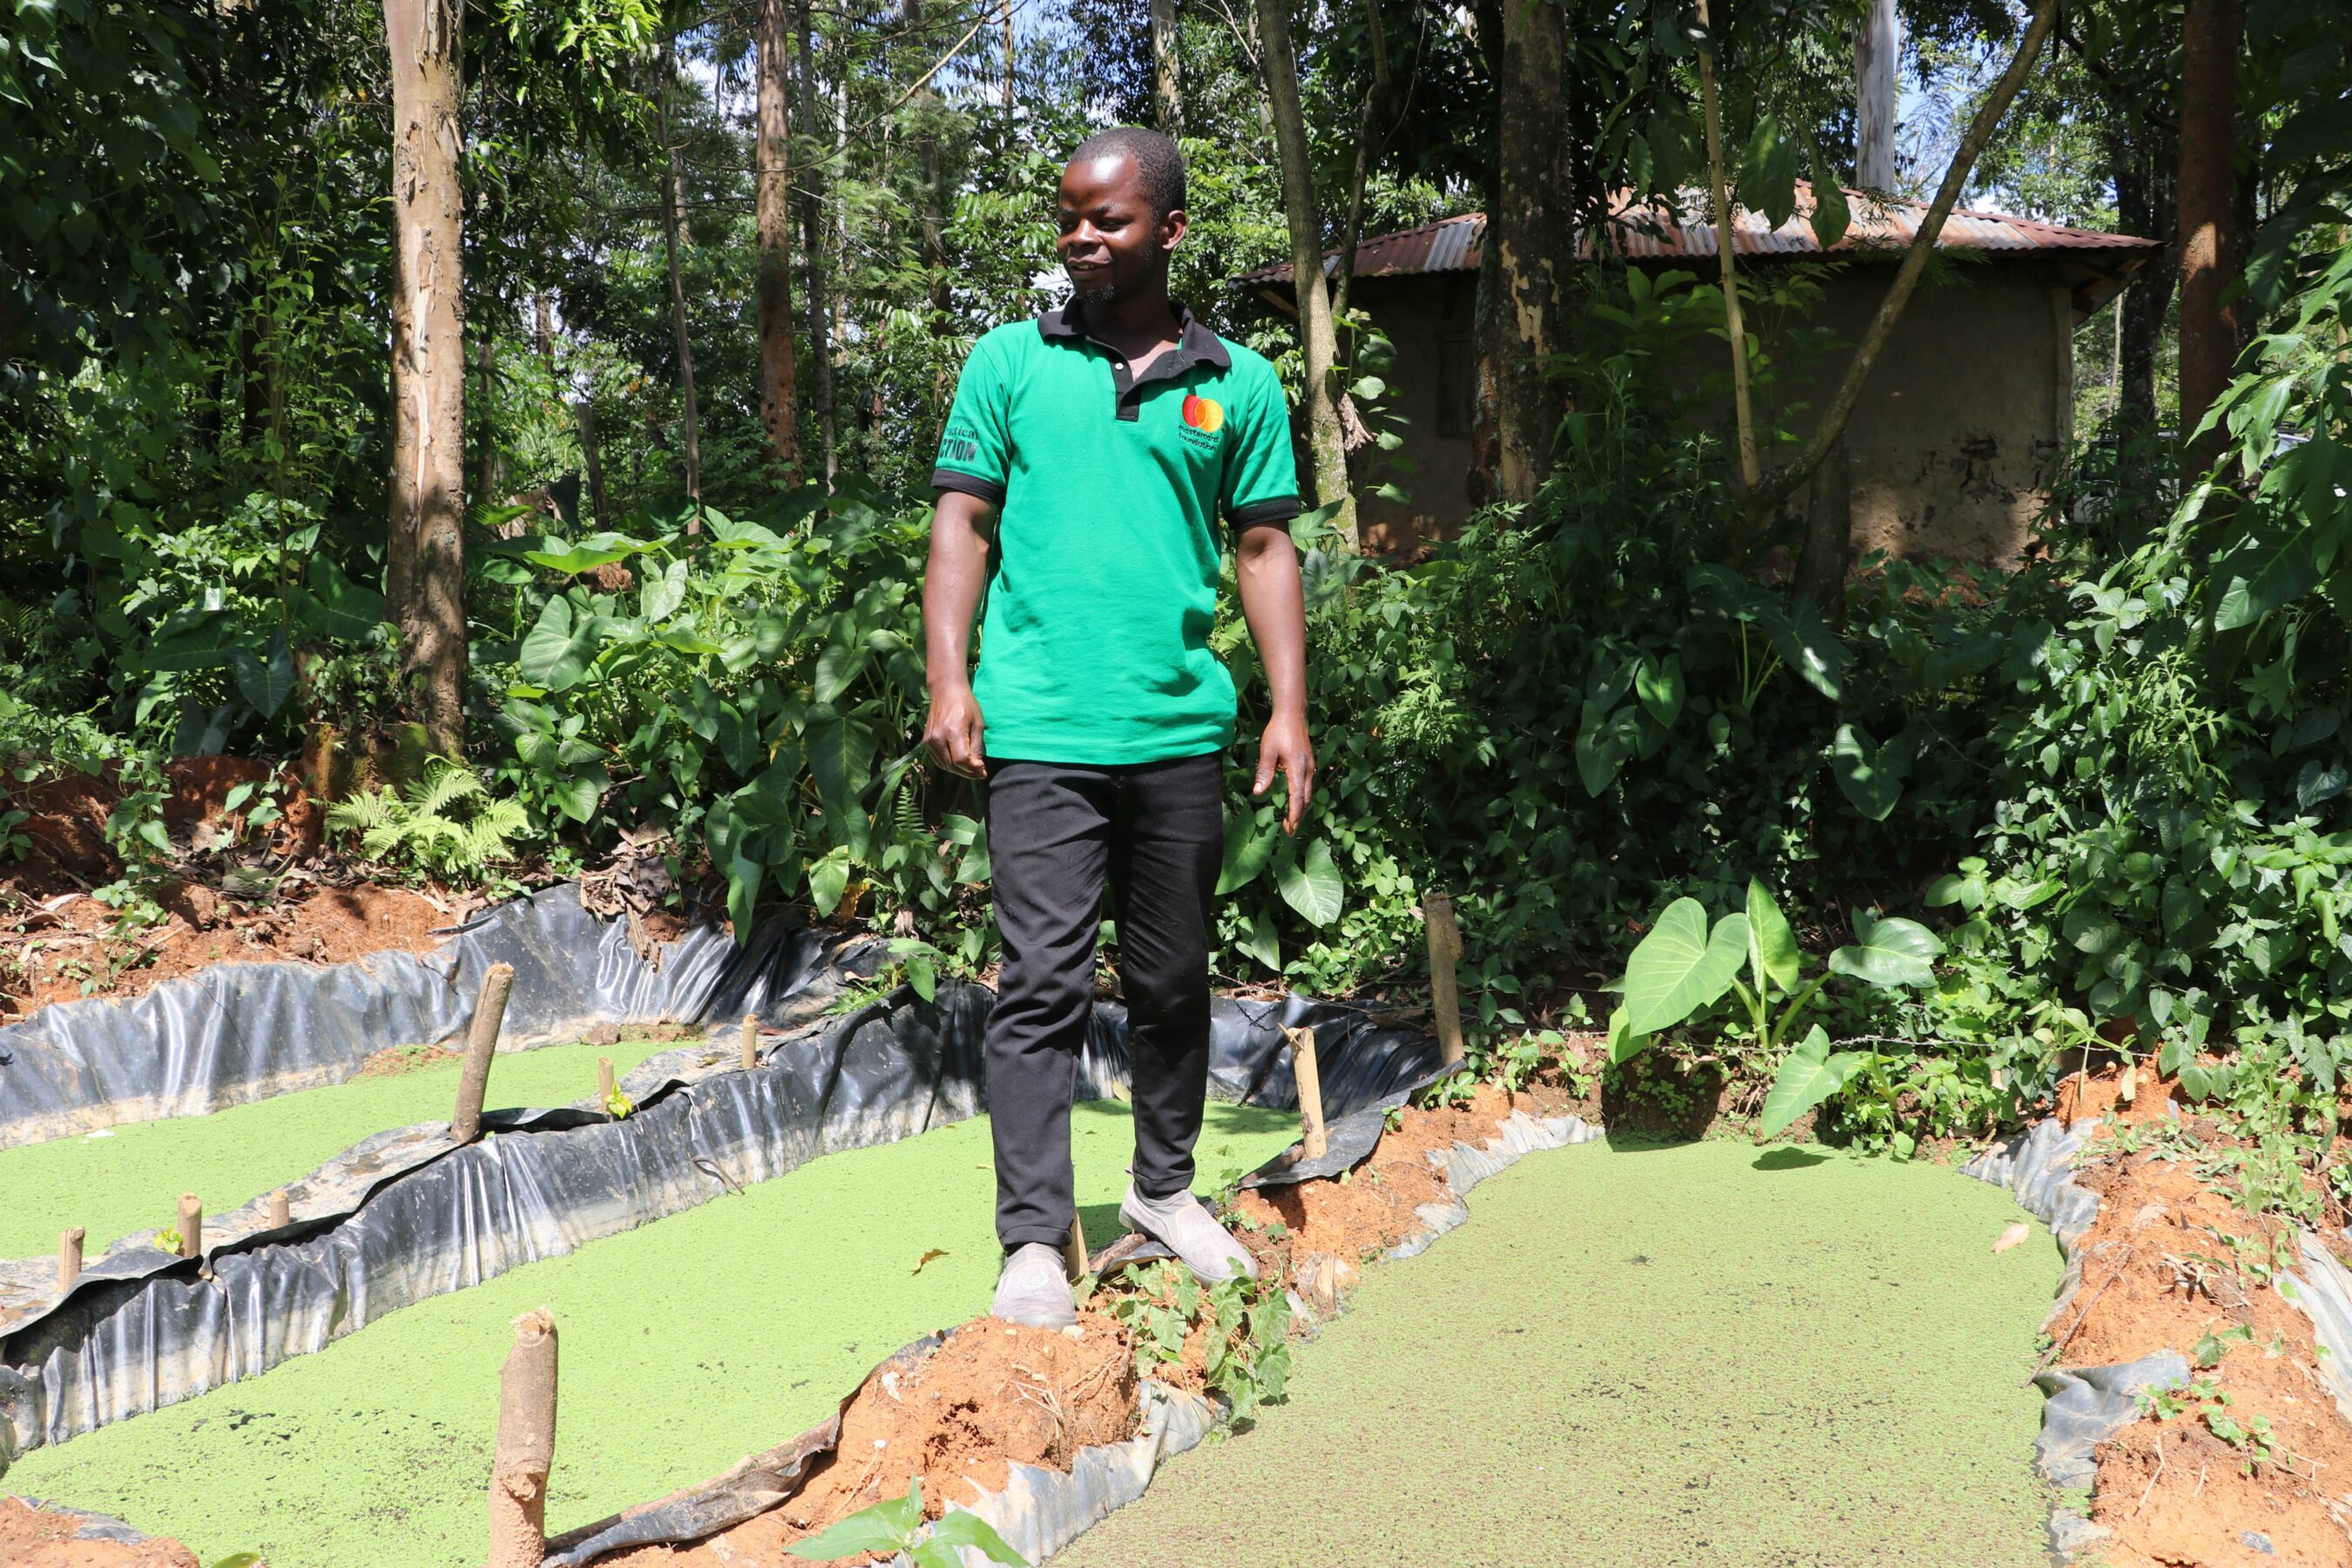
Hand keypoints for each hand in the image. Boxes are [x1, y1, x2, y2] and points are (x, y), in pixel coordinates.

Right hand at [924, 686, 986, 778]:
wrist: (945, 691)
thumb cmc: (966, 704)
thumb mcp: (978, 724)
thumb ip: (977, 746)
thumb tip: (978, 766)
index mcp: (952, 731)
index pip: (961, 759)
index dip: (972, 769)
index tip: (983, 770)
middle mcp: (938, 738)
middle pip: (952, 765)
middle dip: (968, 773)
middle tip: (980, 774)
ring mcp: (929, 740)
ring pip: (944, 765)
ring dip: (959, 772)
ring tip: (971, 771)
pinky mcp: (926, 742)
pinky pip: (938, 760)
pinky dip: (949, 765)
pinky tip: (959, 765)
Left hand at [1253, 710, 1314, 832]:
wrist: (1292, 714)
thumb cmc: (1277, 731)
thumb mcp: (1267, 751)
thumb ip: (1264, 772)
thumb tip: (1257, 793)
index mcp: (1297, 769)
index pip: (1297, 798)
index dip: (1294, 815)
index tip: (1290, 828)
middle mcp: (1307, 770)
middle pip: (1306, 799)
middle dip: (1298, 816)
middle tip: (1289, 830)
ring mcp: (1310, 767)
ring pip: (1308, 793)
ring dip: (1301, 808)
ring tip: (1292, 821)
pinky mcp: (1308, 764)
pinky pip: (1308, 786)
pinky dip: (1303, 798)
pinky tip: (1296, 802)